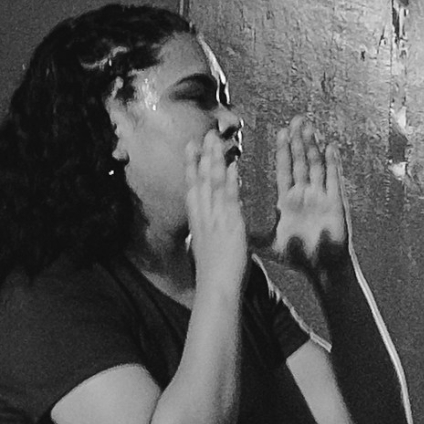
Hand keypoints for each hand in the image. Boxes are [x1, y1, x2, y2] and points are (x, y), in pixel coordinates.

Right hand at [183, 126, 249, 279]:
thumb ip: (206, 235)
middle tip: (204, 135)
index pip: (193, 188)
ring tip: (216, 140)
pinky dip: (231, 180)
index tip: (190, 147)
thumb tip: (205, 230)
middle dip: (201, 156)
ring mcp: (215, 219)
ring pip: (213, 184)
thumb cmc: (214, 276)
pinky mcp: (230, 224)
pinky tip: (233, 165)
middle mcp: (203, 216)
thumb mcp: (205, 250)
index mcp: (197, 222)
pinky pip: (230, 198)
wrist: (216, 289)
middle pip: (200, 180)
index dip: (191, 166)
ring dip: (214, 160)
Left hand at [267, 119, 349, 275]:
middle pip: (302, 162)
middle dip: (299, 141)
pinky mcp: (335, 203)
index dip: (283, 151)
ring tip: (311, 127)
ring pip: (317, 166)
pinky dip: (333, 164)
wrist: (322, 268)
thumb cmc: (298, 256)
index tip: (280, 132)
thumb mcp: (269, 243)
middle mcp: (305, 195)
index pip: (285, 169)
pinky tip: (330, 147)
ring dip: (314, 146)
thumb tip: (229, 228)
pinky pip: (334, 180)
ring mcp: (321, 197)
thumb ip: (252, 234)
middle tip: (296, 119)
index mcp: (288, 200)